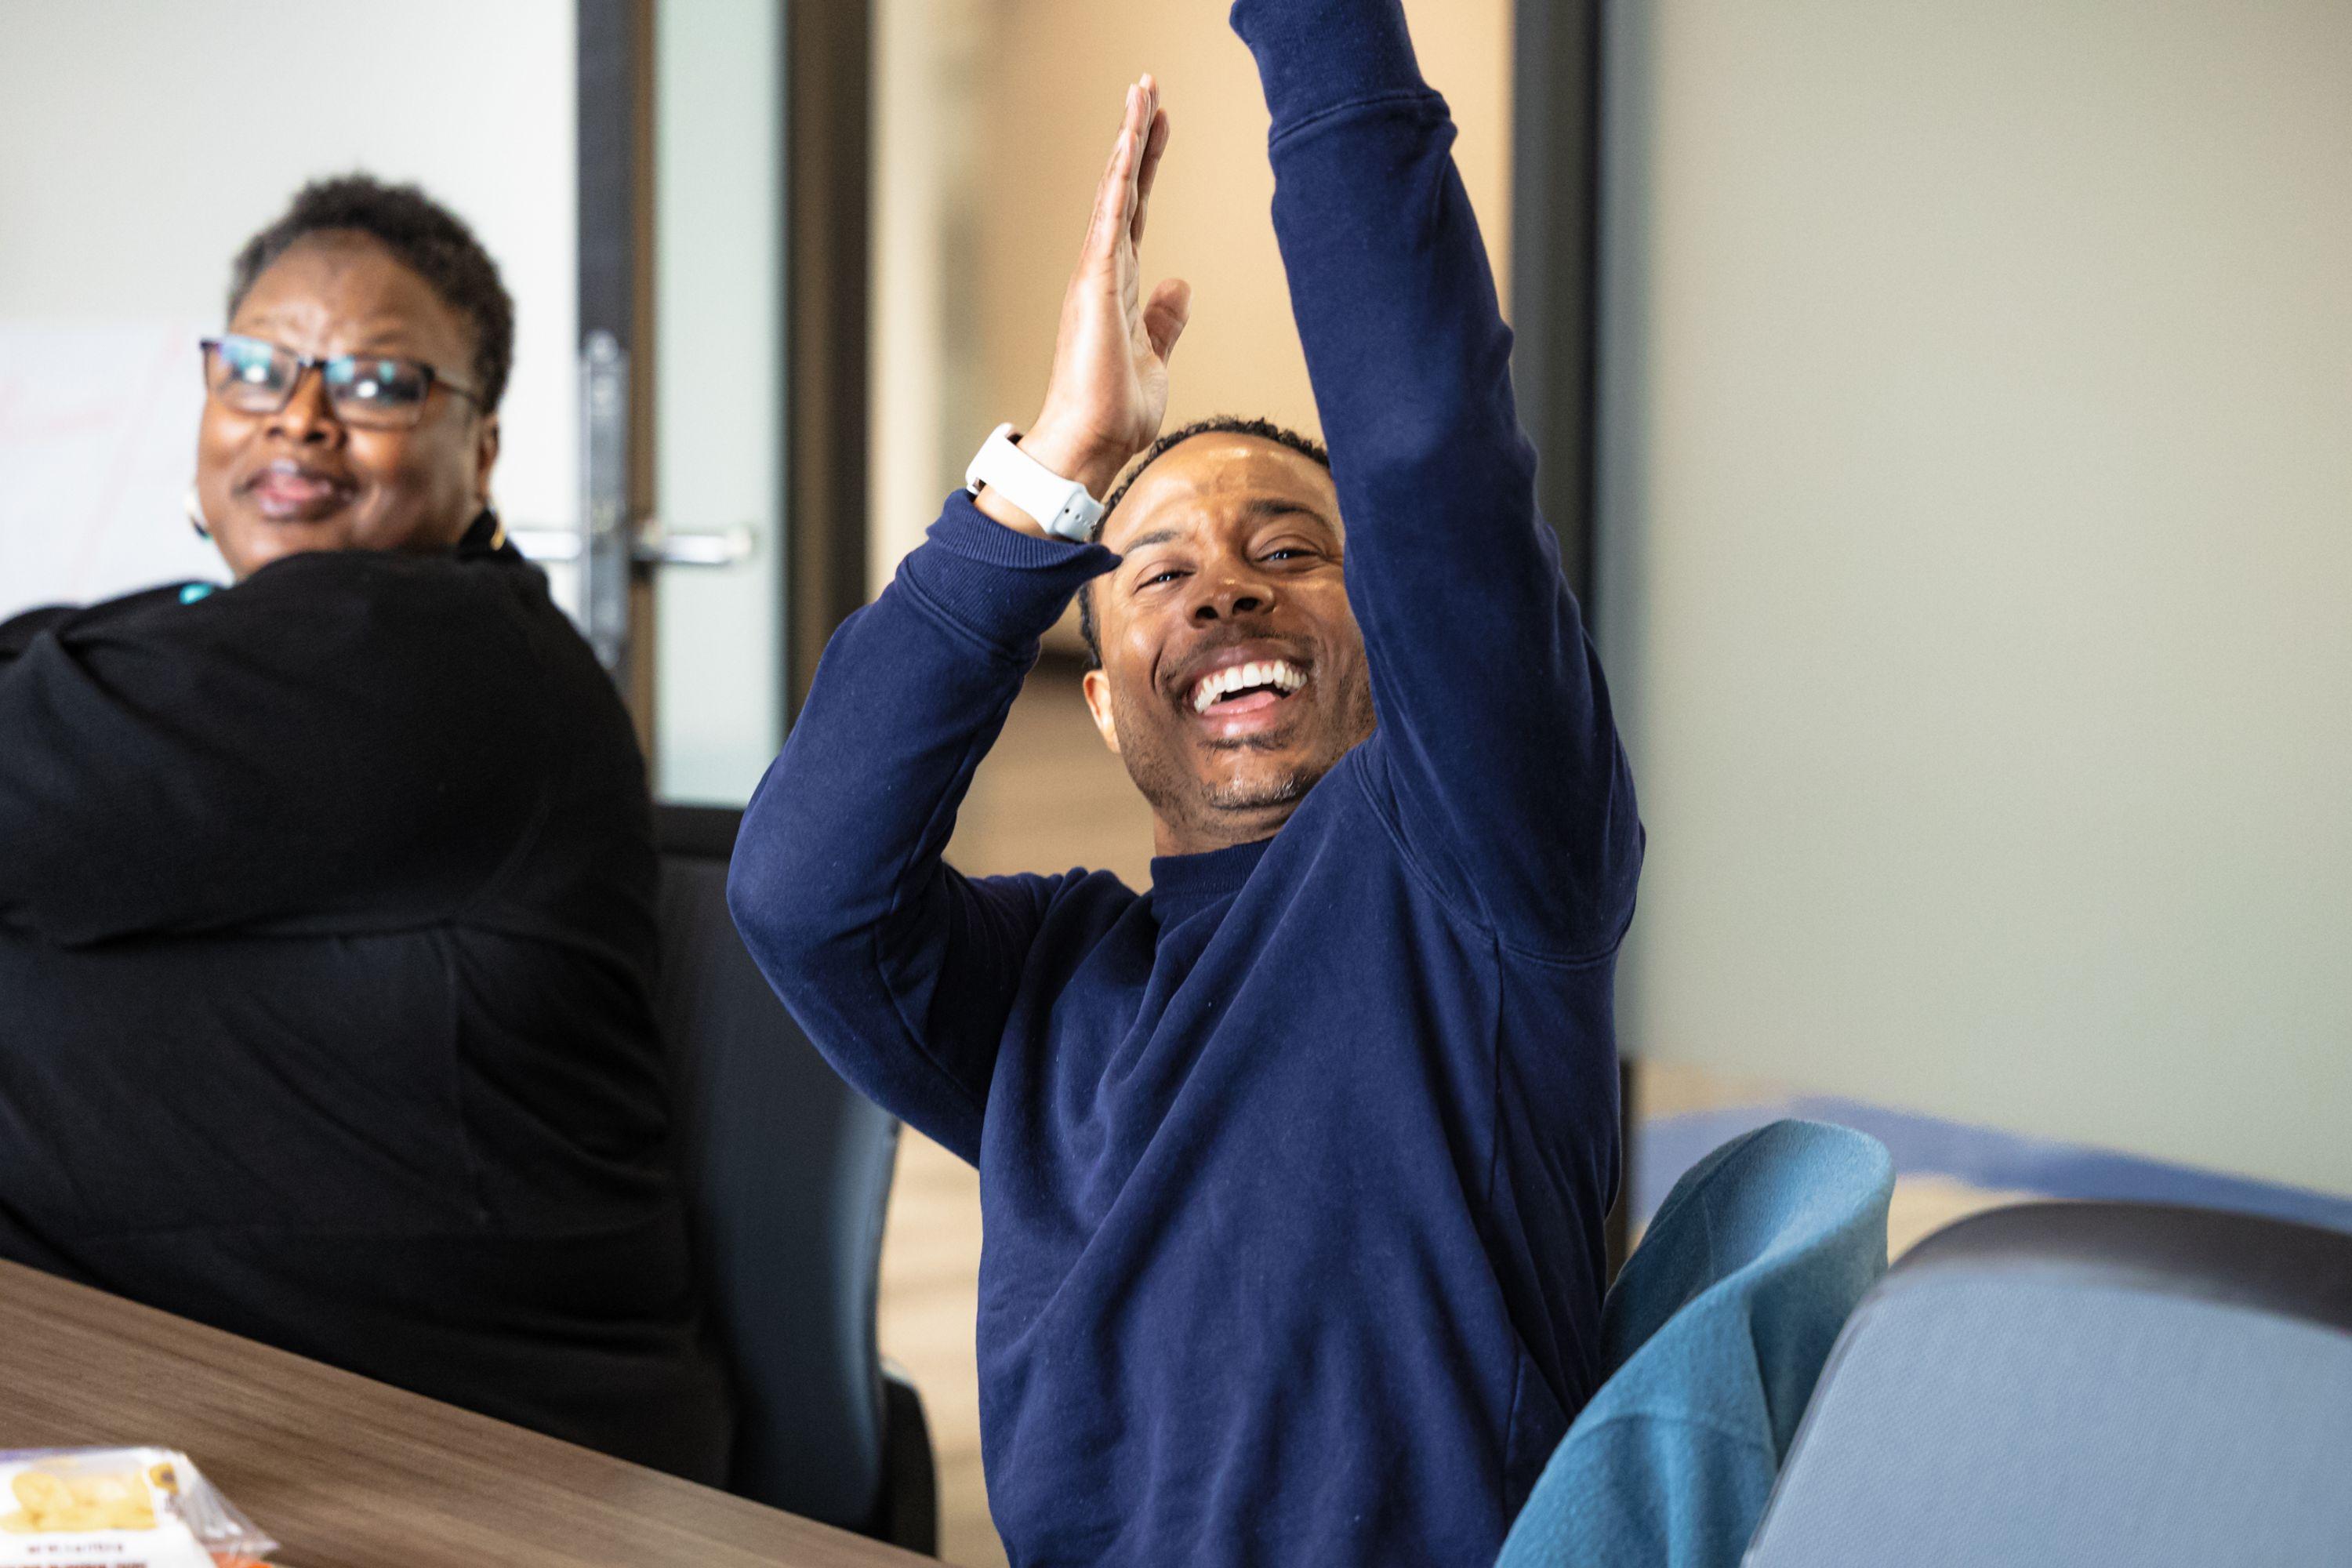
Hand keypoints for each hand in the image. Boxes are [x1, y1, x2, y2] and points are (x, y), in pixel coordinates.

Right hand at [980, 76, 1190, 532]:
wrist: (1095, 444)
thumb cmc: (1117, 410)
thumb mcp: (1157, 355)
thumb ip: (1166, 319)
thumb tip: (1181, 284)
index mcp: (1118, 285)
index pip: (1136, 211)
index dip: (1146, 166)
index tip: (1159, 124)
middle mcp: (1102, 271)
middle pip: (1123, 189)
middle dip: (1136, 137)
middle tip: (1148, 87)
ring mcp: (1094, 276)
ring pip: (1113, 194)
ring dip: (1127, 143)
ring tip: (1140, 94)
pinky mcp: (1093, 287)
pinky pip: (1109, 224)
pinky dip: (1118, 184)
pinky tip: (1127, 147)